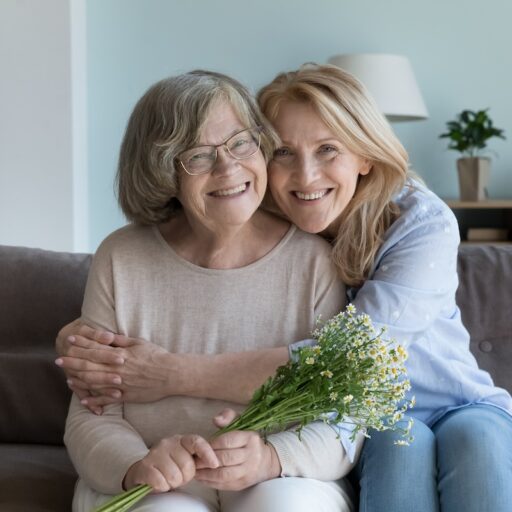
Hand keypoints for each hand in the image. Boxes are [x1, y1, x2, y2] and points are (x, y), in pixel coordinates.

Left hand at [56, 324, 187, 408]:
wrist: (171, 374)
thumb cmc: (156, 356)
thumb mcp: (139, 343)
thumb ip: (120, 341)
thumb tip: (105, 336)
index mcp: (120, 355)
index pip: (95, 348)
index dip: (81, 344)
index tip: (70, 340)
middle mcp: (117, 370)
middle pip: (90, 365)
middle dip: (73, 362)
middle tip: (59, 360)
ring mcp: (120, 384)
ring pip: (95, 383)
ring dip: (79, 381)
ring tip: (68, 378)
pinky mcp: (126, 396)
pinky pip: (107, 400)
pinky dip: (95, 401)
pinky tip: (84, 401)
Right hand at [123, 434, 219, 492]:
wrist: (144, 471)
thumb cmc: (170, 466)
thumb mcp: (185, 457)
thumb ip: (197, 457)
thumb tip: (215, 463)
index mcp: (181, 440)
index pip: (197, 442)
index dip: (207, 453)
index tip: (215, 464)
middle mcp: (168, 443)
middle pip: (187, 465)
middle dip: (186, 476)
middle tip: (179, 476)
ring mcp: (155, 453)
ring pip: (174, 475)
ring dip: (174, 483)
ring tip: (169, 479)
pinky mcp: (144, 466)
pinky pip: (161, 482)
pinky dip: (162, 487)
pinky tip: (160, 482)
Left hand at [194, 409, 281, 489]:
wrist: (265, 461)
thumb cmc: (248, 439)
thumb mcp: (241, 423)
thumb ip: (228, 416)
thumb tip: (215, 419)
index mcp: (250, 438)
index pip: (227, 441)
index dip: (212, 444)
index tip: (201, 446)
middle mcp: (251, 455)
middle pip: (225, 458)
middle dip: (206, 460)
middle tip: (193, 460)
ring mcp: (248, 471)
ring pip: (224, 474)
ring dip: (206, 474)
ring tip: (195, 471)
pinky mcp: (243, 483)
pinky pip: (224, 484)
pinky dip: (211, 482)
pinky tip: (202, 478)